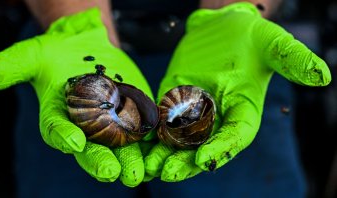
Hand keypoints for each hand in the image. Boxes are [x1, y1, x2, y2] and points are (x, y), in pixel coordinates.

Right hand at [0, 9, 151, 186]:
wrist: (87, 47)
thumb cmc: (57, 53)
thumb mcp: (32, 55)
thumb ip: (9, 67)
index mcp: (59, 118)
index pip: (59, 131)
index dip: (64, 136)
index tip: (73, 141)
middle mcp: (85, 127)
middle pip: (92, 148)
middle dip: (100, 161)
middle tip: (110, 173)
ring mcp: (111, 125)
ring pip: (121, 148)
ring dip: (129, 161)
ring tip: (136, 174)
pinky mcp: (134, 117)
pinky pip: (144, 133)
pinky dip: (151, 145)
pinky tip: (160, 154)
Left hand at [144, 2, 330, 181]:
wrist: (221, 27)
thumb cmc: (250, 35)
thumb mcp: (271, 42)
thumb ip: (291, 58)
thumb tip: (322, 76)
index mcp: (244, 111)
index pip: (236, 136)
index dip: (222, 148)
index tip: (203, 159)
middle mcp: (218, 117)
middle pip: (203, 147)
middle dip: (185, 162)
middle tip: (167, 174)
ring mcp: (193, 112)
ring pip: (178, 140)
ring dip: (163, 156)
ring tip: (147, 169)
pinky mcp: (173, 101)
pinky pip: (160, 122)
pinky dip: (149, 135)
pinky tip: (135, 146)